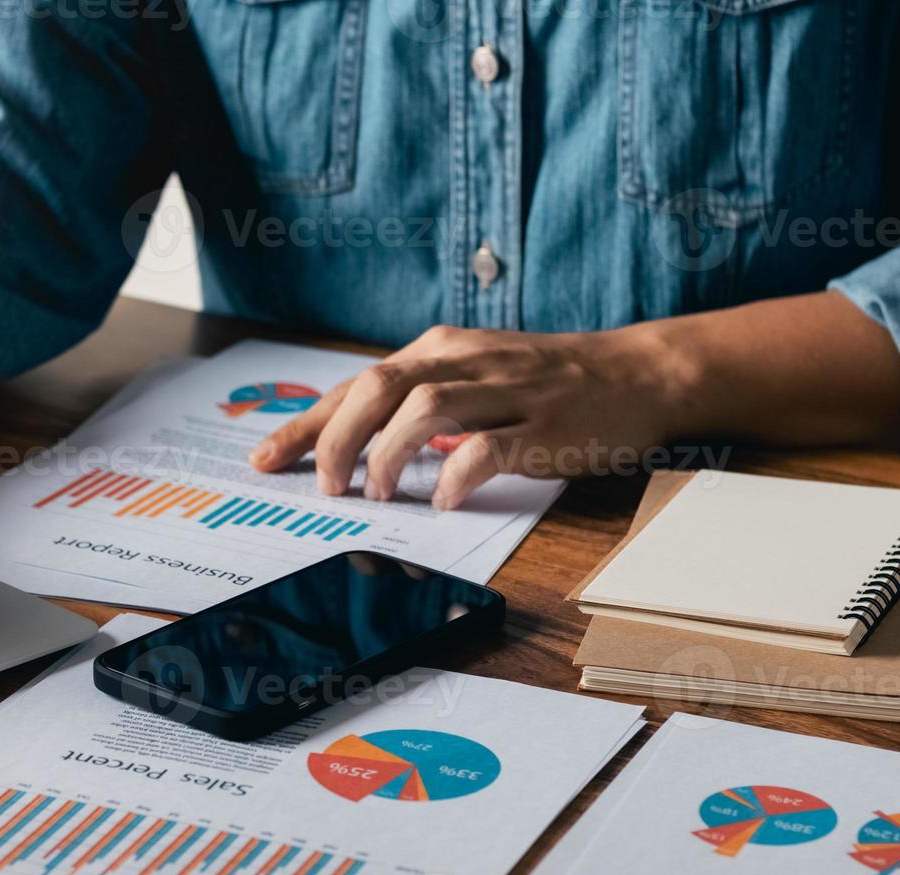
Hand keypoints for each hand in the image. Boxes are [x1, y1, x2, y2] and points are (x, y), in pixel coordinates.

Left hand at [248, 324, 681, 508]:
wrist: (635, 372)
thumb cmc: (543, 381)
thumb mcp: (471, 372)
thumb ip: (416, 398)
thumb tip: (346, 440)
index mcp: (439, 350)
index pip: (356, 384)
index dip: (306, 424)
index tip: (264, 458)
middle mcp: (465, 362)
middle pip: (379, 388)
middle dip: (337, 438)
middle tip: (324, 485)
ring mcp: (507, 392)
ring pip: (426, 411)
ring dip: (390, 455)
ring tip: (377, 493)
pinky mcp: (545, 424)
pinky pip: (489, 447)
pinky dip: (457, 475)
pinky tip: (442, 499)